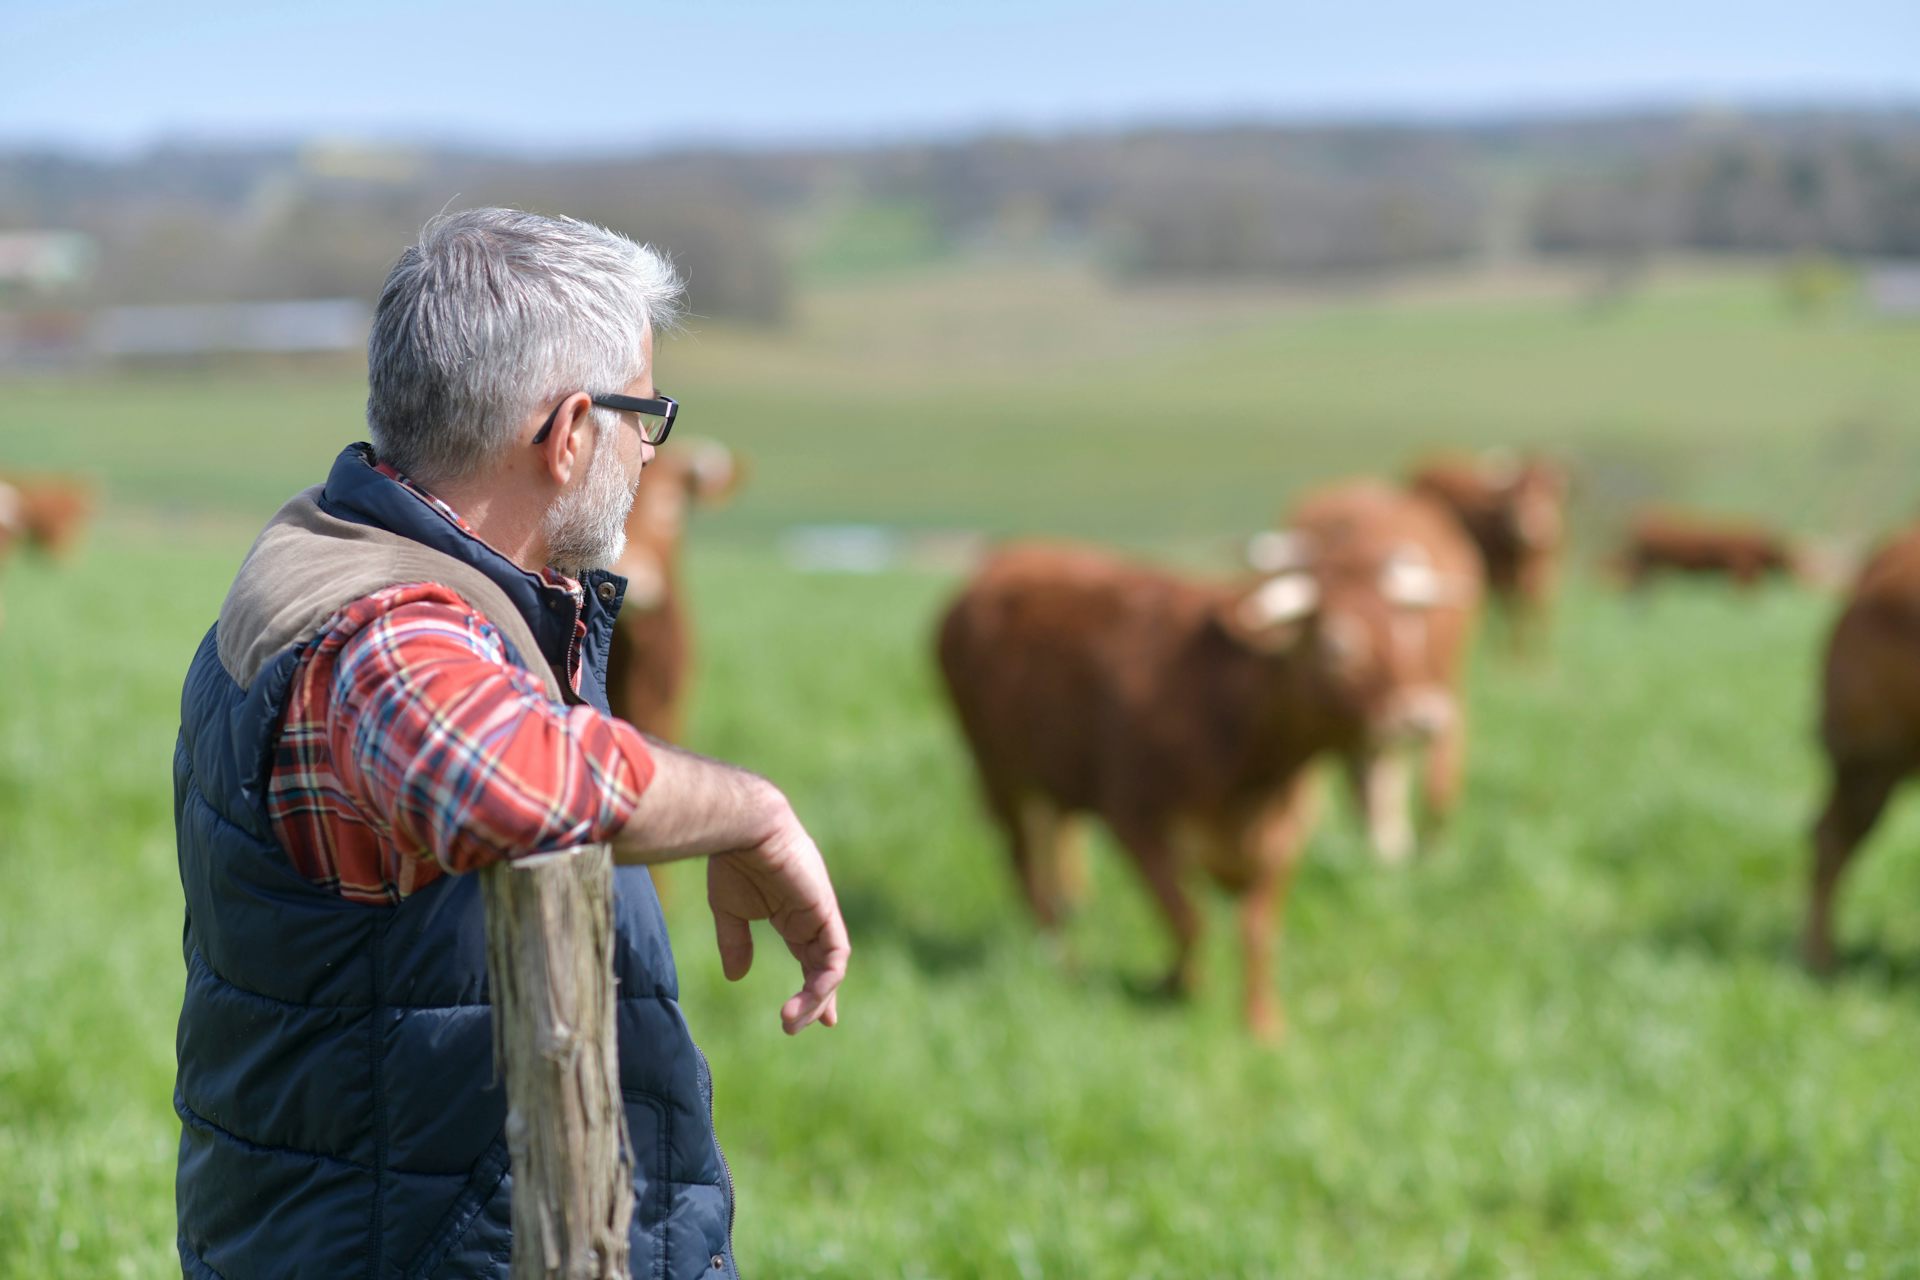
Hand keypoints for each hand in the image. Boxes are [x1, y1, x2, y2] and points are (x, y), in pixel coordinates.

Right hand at [706, 803, 848, 1034]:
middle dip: (820, 998)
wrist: (744, 829)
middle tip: (819, 1023)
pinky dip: (825, 981)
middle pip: (823, 966)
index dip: (809, 986)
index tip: (803, 1015)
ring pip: (830, 967)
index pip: (808, 956)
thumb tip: (737, 977)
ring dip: (816, 998)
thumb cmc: (733, 860)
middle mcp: (811, 916)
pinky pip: (835, 955)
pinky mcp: (826, 912)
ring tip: (791, 1022)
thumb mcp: (730, 910)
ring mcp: (821, 914)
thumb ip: (736, 943)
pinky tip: (809, 999)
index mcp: (791, 914)